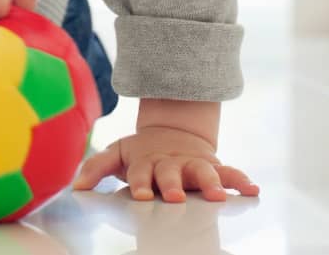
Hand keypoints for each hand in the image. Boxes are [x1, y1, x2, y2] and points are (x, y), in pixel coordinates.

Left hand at [72, 127, 259, 202]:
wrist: (174, 131)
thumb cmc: (143, 152)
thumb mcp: (118, 153)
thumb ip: (97, 167)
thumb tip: (76, 187)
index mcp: (147, 162)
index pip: (142, 173)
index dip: (141, 183)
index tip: (140, 194)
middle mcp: (172, 164)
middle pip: (172, 174)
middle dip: (173, 185)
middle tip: (174, 197)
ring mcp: (194, 164)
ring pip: (204, 172)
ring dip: (211, 183)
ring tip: (219, 196)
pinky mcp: (213, 166)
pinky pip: (230, 172)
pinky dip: (241, 180)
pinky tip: (252, 190)